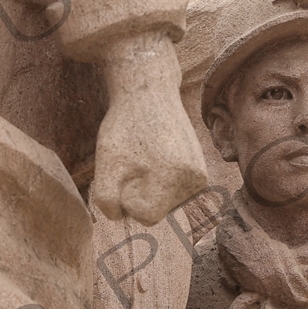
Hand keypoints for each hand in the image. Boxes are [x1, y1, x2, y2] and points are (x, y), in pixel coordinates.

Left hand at [91, 32, 207, 224]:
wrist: (149, 90)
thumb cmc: (124, 125)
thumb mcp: (106, 163)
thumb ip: (106, 200)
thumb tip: (120, 217)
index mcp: (176, 177)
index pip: (147, 217)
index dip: (128, 198)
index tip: (125, 170)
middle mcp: (196, 180)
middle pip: (158, 211)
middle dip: (140, 193)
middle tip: (135, 159)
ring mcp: (201, 176)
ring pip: (164, 204)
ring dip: (148, 187)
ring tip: (145, 155)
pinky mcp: (200, 172)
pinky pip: (172, 194)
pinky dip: (159, 181)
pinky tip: (156, 157)